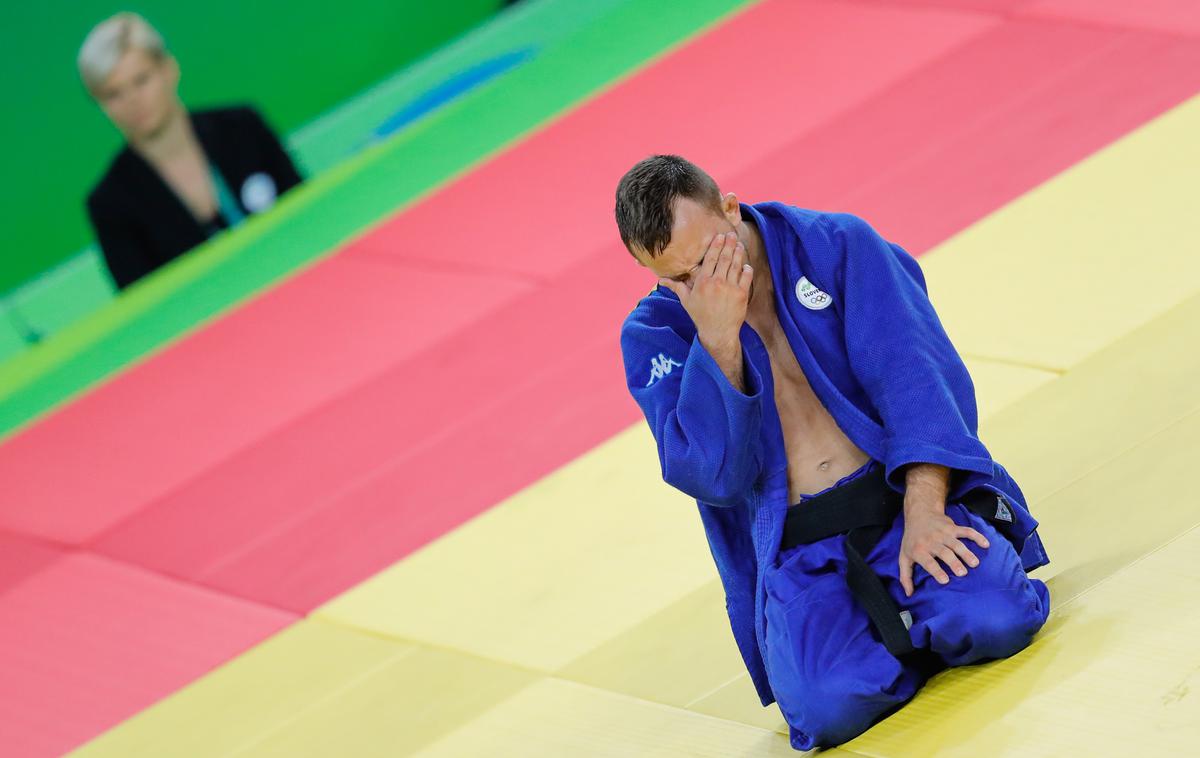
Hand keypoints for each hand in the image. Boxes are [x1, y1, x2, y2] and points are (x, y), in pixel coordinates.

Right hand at [658, 231, 753, 353]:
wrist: (717, 332)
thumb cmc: (700, 316)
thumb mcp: (686, 301)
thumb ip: (675, 287)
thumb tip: (660, 280)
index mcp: (703, 282)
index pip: (710, 258)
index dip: (715, 246)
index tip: (719, 236)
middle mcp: (717, 282)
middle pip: (724, 258)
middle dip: (728, 244)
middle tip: (731, 235)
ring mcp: (730, 288)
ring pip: (736, 265)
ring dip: (738, 253)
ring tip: (738, 244)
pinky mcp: (741, 294)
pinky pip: (746, 277)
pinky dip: (747, 269)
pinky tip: (746, 264)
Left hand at [898, 494, 989, 597]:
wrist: (919, 514)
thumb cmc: (912, 540)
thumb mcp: (904, 557)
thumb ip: (905, 576)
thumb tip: (909, 594)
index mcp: (919, 550)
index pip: (928, 562)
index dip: (936, 571)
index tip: (945, 581)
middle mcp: (931, 541)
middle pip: (944, 553)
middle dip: (954, 563)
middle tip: (963, 573)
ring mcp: (943, 534)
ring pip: (956, 544)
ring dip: (966, 553)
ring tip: (975, 563)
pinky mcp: (953, 527)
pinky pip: (966, 531)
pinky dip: (977, 536)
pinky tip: (985, 544)